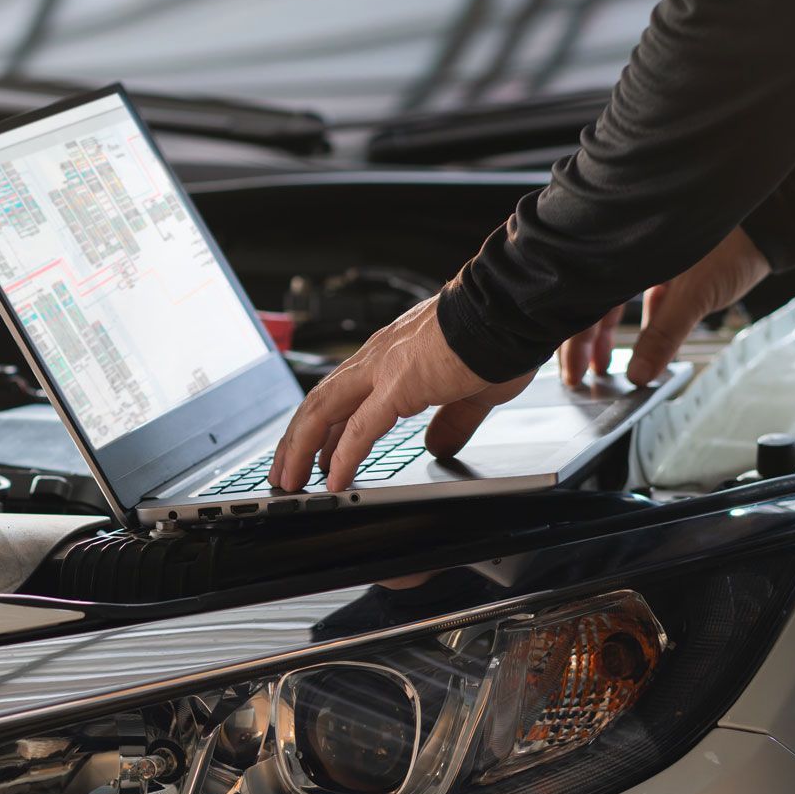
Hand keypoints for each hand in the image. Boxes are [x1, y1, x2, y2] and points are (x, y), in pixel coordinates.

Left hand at [267, 297, 532, 493]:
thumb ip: (450, 420)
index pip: (339, 395)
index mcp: (388, 355)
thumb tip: (438, 445)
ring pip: (324, 413)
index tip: (309, 453)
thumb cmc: (495, 339)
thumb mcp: (467, 390)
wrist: (510, 312)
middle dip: (296, 442)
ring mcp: (382, 369)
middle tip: (284, 473)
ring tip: (290, 481)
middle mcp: (375, 359)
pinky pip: (360, 428)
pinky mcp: (399, 385)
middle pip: (319, 404)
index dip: (320, 427)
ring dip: (302, 450)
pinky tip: (333, 480)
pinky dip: (342, 456)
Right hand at [557, 227, 768, 386]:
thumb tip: (639, 373)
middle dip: (582, 342)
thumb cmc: (733, 246)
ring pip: (611, 305)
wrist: (768, 229)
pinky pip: (635, 303)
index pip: (583, 300)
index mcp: (623, 254)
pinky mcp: (661, 273)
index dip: (573, 338)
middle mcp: (626, 257)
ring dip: (604, 337)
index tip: (571, 369)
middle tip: (577, 376)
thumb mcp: (695, 295)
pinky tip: (633, 347)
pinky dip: (632, 327)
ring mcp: (642, 265)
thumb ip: (664, 335)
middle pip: (590, 304)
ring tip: (599, 366)